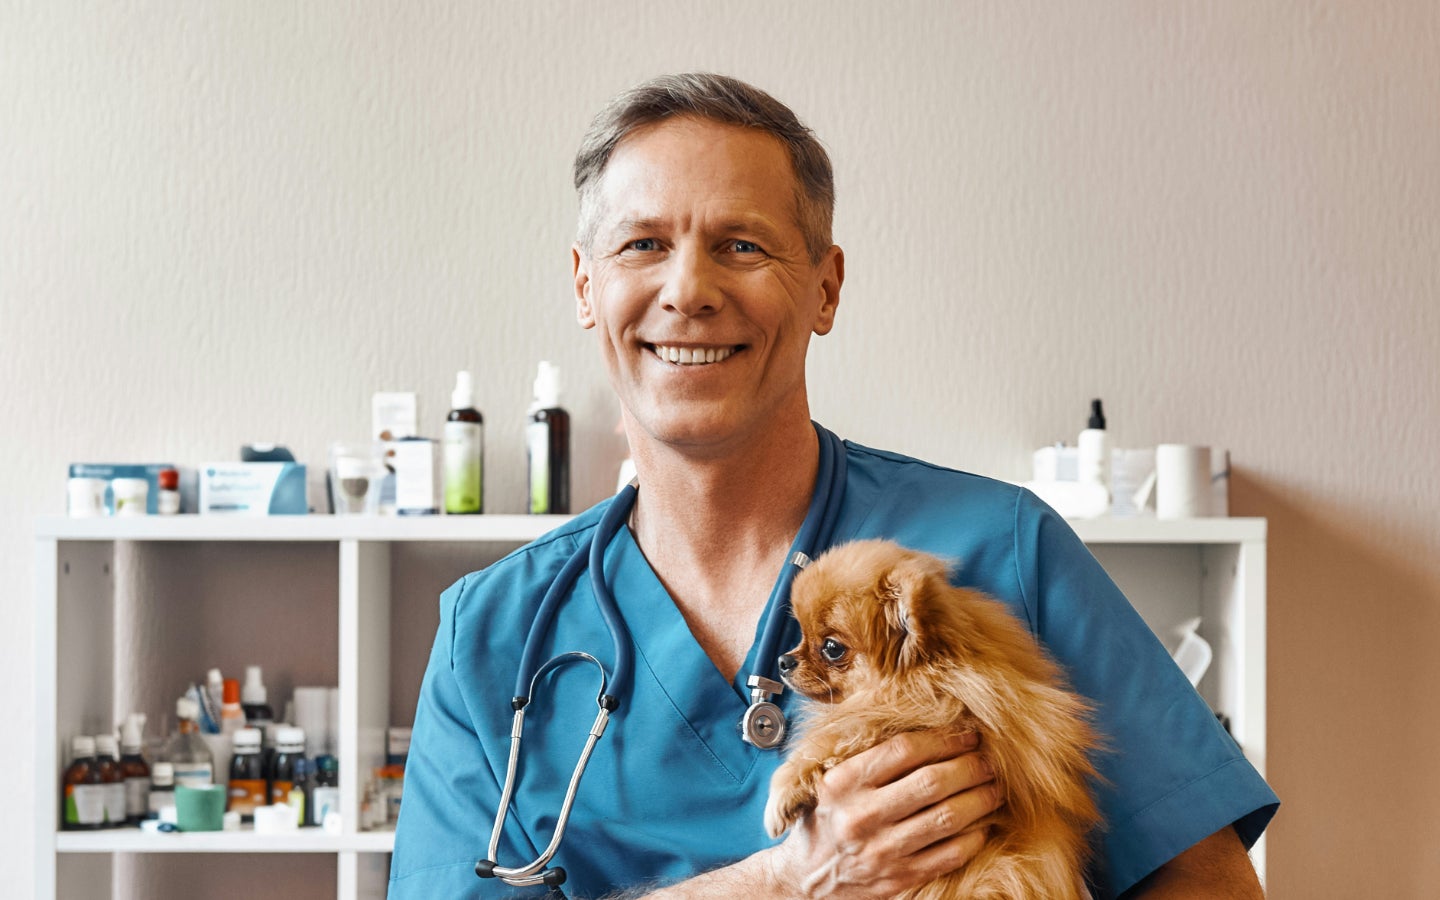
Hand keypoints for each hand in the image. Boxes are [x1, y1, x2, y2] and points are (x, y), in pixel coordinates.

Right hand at [764, 730, 1002, 898]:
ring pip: (947, 818)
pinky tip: (984, 823)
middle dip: (971, 767)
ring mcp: (881, 852)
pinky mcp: (899, 879)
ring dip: (980, 799)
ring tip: (995, 787)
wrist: (806, 878)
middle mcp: (861, 816)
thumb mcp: (834, 782)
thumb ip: (872, 759)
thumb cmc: (826, 820)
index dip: (944, 738)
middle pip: (932, 782)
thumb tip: (932, 731)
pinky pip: (949, 854)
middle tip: (990, 760)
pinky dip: (974, 836)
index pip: (904, 750)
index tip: (969, 734)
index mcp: (843, 783)